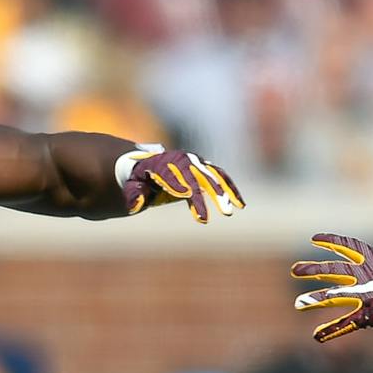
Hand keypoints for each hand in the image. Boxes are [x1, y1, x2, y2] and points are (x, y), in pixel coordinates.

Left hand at [116, 146, 244, 223]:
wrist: (148, 164)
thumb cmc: (139, 178)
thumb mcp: (132, 186)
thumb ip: (134, 195)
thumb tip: (136, 207)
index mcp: (164, 164)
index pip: (175, 177)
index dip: (184, 189)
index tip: (192, 202)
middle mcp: (183, 161)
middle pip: (200, 177)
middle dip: (213, 194)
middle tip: (224, 212)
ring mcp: (195, 163)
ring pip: (214, 176)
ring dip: (226, 192)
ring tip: (233, 209)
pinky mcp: (204, 167)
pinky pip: (220, 177)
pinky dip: (231, 188)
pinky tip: (240, 204)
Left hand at [291, 233, 372, 341]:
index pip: (348, 246)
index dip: (331, 241)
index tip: (314, 238)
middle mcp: (366, 275)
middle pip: (332, 270)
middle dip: (312, 270)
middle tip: (294, 270)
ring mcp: (366, 295)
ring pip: (333, 296)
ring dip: (315, 300)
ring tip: (298, 304)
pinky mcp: (370, 315)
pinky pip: (346, 324)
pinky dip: (331, 330)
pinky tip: (316, 336)